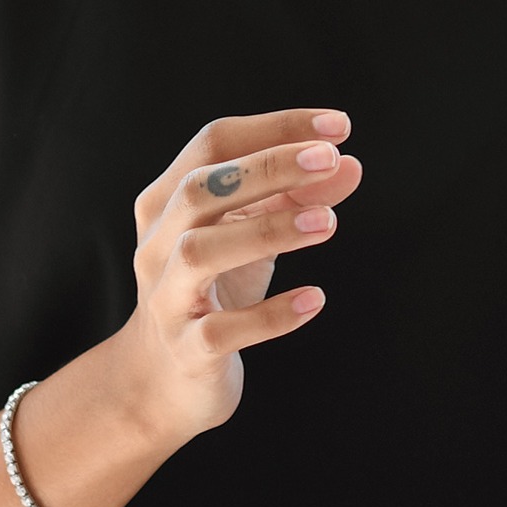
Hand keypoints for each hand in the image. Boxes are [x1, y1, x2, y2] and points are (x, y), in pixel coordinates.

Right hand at [79, 110, 366, 456]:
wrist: (163, 379)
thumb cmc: (214, 289)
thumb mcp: (251, 235)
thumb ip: (294, 197)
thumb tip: (348, 166)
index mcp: (167, 201)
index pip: (215, 144)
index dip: (276, 128)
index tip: (339, 127)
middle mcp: (157, 243)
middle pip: (200, 189)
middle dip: (266, 168)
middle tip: (329, 159)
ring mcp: (167, 297)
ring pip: (202, 252)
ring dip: (267, 230)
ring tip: (328, 222)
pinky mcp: (187, 349)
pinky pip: (222, 330)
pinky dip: (270, 315)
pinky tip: (315, 299)